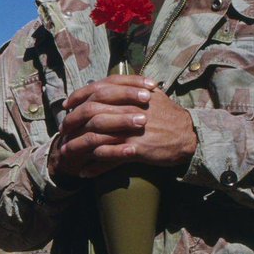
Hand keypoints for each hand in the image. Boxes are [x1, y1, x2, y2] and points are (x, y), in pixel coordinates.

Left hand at [49, 74, 196, 180]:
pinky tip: (85, 171)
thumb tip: (113, 83)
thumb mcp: (152, 95)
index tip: (67, 104)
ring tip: (67, 152)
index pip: (97, 89)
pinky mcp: (136, 149)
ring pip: (96, 136)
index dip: (78, 96)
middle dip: (73, 121)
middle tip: (64, 129)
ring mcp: (130, 130)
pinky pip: (109, 157)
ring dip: (78, 146)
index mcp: (131, 94)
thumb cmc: (169, 116)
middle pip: (91, 113)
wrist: (189, 136)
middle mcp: (128, 109)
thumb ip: (132, 88)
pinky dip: (95, 165)